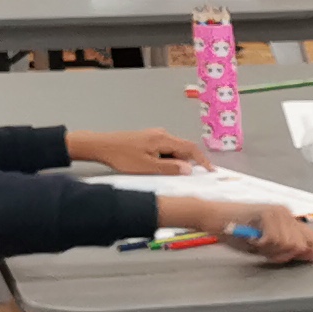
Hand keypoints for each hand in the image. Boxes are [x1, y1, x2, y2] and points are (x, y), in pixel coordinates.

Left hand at [68, 128, 208, 173]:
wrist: (101, 146)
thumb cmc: (121, 156)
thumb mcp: (147, 167)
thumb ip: (170, 168)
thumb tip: (189, 168)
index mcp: (163, 139)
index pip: (190, 148)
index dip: (202, 160)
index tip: (210, 171)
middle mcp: (161, 134)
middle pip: (183, 148)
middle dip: (188, 162)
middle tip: (188, 177)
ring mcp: (154, 135)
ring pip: (173, 149)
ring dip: (175, 162)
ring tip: (167, 174)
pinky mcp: (148, 139)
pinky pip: (165, 149)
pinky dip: (167, 159)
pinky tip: (158, 168)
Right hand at [156, 193, 312, 262]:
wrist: (213, 218)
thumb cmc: (235, 232)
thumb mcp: (264, 246)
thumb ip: (286, 250)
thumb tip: (310, 255)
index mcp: (287, 221)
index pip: (312, 238)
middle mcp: (287, 213)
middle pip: (301, 246)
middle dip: (283, 255)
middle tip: (262, 249)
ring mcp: (279, 211)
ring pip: (290, 245)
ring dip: (271, 250)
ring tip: (254, 241)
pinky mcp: (269, 212)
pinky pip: (276, 240)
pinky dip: (263, 245)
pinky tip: (252, 237)